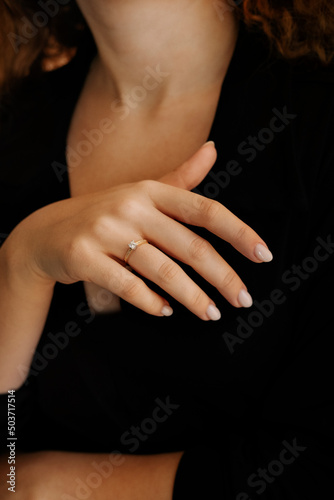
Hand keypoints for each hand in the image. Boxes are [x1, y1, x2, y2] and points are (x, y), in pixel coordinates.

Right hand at [5, 142, 271, 320]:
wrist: (47, 231)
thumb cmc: (105, 213)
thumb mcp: (142, 192)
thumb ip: (180, 179)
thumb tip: (213, 149)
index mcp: (151, 190)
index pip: (205, 210)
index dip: (239, 232)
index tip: (264, 255)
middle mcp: (131, 206)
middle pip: (190, 246)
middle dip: (222, 276)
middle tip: (243, 300)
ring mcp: (105, 231)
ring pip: (162, 270)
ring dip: (192, 297)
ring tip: (212, 313)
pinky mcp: (84, 256)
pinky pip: (127, 285)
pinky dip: (151, 302)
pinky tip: (167, 311)